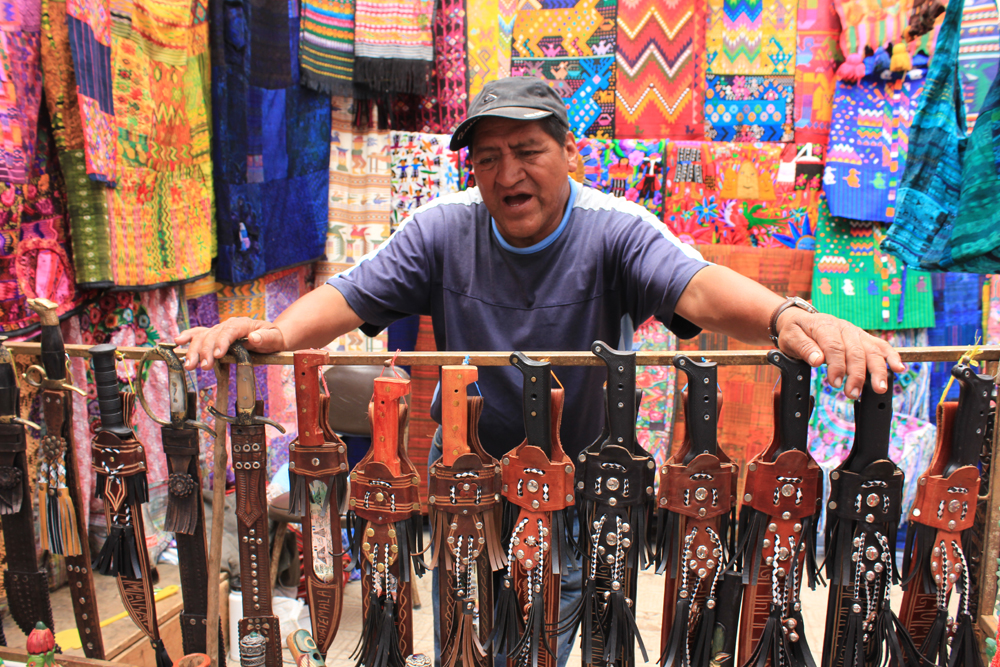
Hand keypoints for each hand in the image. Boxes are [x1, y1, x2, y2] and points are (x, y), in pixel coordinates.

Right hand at [175, 317, 286, 370]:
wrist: (270, 337)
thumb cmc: (273, 338)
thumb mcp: (275, 338)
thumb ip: (266, 338)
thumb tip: (254, 337)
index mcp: (243, 324)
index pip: (230, 331)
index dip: (222, 342)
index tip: (218, 355)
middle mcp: (228, 325)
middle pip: (213, 335)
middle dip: (206, 351)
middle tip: (203, 366)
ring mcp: (220, 329)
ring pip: (203, 336)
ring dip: (194, 350)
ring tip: (189, 365)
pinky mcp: (214, 335)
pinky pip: (199, 333)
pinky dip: (188, 336)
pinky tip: (178, 342)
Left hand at [775, 309, 904, 397]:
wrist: (801, 320)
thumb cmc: (796, 331)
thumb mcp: (790, 338)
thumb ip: (804, 348)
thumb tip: (817, 359)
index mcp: (824, 325)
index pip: (834, 346)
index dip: (837, 366)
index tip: (835, 383)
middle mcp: (844, 327)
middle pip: (856, 351)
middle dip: (856, 374)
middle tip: (852, 393)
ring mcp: (856, 333)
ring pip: (871, 350)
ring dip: (877, 370)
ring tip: (878, 388)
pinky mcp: (863, 338)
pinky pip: (880, 346)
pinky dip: (891, 356)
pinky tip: (899, 368)